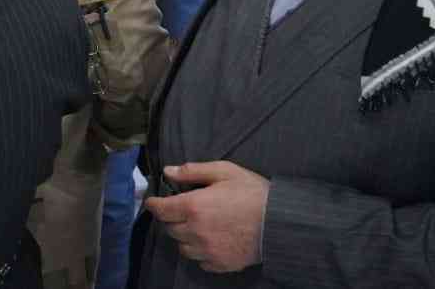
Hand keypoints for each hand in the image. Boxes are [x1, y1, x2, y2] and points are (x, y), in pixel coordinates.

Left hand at [143, 161, 268, 272]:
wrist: (281, 222)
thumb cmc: (253, 193)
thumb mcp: (224, 171)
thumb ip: (193, 171)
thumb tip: (169, 172)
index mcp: (193, 206)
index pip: (161, 210)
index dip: (154, 204)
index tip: (154, 202)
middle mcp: (196, 231)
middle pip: (170, 228)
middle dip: (171, 218)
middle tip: (182, 210)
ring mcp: (207, 251)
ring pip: (182, 247)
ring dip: (184, 237)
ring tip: (197, 227)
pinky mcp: (220, 264)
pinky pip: (200, 261)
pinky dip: (200, 252)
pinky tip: (210, 241)